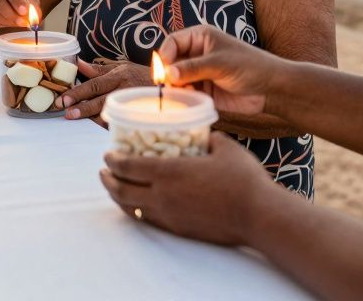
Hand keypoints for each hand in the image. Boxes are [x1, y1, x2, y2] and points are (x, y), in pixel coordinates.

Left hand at [58, 58, 149, 120]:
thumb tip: (77, 63)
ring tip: (77, 122)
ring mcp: (132, 104)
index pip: (95, 84)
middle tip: (67, 113)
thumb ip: (99, 69)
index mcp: (119, 75)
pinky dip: (108, 126)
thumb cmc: (142, 76)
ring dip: (93, 119)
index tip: (64, 99)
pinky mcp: (138, 116)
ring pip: (110, 114)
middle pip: (100, 100)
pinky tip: (96, 128)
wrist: (171, 87)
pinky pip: (121, 123)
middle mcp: (125, 89)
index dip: (78, 92)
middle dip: (82, 108)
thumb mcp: (122, 67)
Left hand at [100, 132, 269, 245]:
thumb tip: (204, 133)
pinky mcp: (179, 229)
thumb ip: (209, 138)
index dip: (113, 160)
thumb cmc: (243, 178)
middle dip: (107, 180)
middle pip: (122, 190)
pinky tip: (139, 206)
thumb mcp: (225, 147)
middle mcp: (163, 196)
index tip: (107, 154)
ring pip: (132, 209)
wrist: (258, 215)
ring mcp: (169, 216)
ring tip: (114, 188)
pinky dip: (136, 211)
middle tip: (103, 172)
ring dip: (118, 198)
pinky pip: (148, 220)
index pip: (128, 167)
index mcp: (169, 172)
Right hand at [159, 25, 283, 117]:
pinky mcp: (202, 90)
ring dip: (175, 88)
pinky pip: (185, 93)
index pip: (172, 42)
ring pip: (175, 79)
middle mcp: (196, 53)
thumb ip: (193, 68)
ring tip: (182, 94)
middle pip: (170, 62)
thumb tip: (167, 74)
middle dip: (168, 74)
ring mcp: (198, 72)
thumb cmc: (250, 66)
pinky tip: (189, 101)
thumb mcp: (219, 64)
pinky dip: (183, 98)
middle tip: (170, 86)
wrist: (270, 89)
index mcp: (200, 37)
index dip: (165, 56)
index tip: (163, 71)